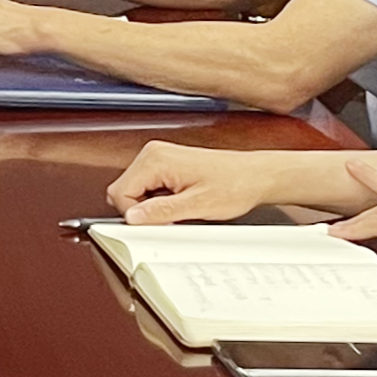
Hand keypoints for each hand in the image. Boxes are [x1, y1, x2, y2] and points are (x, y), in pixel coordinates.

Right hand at [108, 141, 278, 222]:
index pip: (120, 192)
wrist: (256, 176)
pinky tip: (180, 202)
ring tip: (179, 208)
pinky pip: (147, 187)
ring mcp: (159, 157)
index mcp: (156, 159)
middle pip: (123, 190)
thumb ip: (161, 211)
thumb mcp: (197, 206)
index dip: (135, 215)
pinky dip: (158, 201)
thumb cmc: (235, 184)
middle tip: (169, 218)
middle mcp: (154, 154)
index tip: (156, 222)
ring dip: (151, 206)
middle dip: (142, 210)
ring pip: (134, 190)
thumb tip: (133, 217)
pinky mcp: (166, 164)